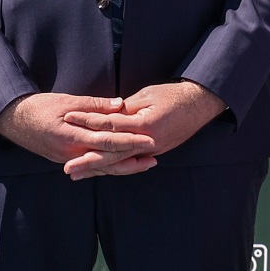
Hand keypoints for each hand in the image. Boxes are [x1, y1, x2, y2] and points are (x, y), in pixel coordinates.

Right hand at [0, 93, 156, 174]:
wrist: (12, 119)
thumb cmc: (39, 106)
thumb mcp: (68, 101)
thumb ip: (96, 105)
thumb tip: (122, 105)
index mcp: (71, 137)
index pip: (107, 142)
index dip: (130, 142)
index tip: (150, 140)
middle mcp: (69, 153)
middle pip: (107, 160)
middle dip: (132, 159)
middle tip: (155, 157)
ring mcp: (66, 159)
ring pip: (100, 167)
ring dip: (123, 167)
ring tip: (145, 164)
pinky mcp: (65, 159)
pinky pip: (91, 166)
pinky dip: (108, 166)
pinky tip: (123, 165)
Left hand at [62, 80, 225, 177]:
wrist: (201, 103)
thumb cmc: (174, 95)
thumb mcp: (147, 96)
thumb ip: (125, 109)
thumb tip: (105, 116)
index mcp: (145, 124)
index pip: (110, 124)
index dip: (87, 121)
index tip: (68, 118)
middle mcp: (149, 141)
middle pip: (113, 153)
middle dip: (88, 161)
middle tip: (68, 169)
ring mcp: (153, 150)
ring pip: (121, 162)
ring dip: (98, 169)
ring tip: (78, 175)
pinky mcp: (156, 152)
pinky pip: (132, 162)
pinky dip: (115, 167)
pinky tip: (100, 171)